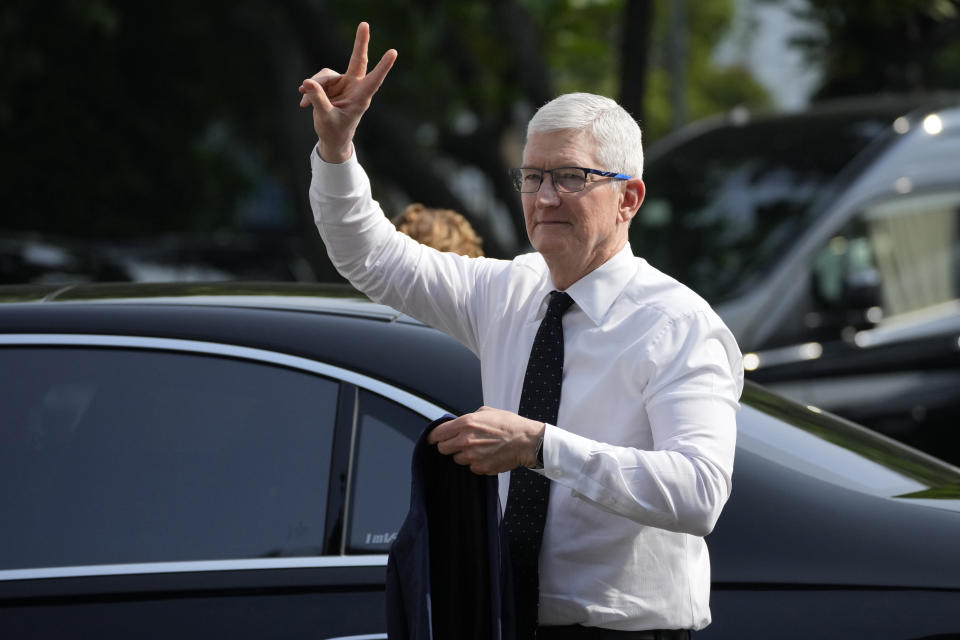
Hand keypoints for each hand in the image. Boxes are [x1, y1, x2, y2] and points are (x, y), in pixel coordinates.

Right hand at [298, 22, 396, 162]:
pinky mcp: (331, 85)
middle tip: (364, 24)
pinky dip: (309, 90)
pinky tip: (303, 103)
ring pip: (326, 75)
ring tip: (305, 100)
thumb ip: (318, 100)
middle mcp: (354, 87)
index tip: (393, 52)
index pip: (374, 79)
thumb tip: (308, 83)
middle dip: (360, 43)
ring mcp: (343, 85)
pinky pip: (317, 81)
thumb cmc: (334, 131)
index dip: (383, 66)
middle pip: (357, 61)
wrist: (331, 139)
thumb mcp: (325, 117)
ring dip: (314, 86)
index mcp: (361, 98)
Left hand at [428, 407, 545, 474]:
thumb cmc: (509, 424)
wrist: (526, 441)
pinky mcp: (480, 468)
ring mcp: (472, 456)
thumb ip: (469, 417)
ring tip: (478, 449)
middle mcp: (465, 440)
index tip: (433, 439)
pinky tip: (486, 456)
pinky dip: (475, 463)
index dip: (434, 437)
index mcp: (465, 423)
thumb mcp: (487, 412)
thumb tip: (459, 422)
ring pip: (456, 459)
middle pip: (442, 449)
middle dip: (448, 446)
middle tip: (459, 443)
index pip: (437, 433)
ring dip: (463, 455)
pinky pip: (470, 467)